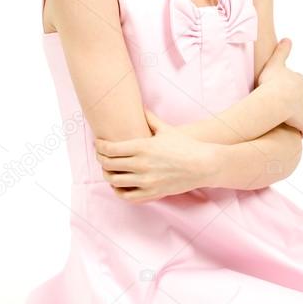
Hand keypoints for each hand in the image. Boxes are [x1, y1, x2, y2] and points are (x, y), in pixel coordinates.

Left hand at [93, 108, 213, 203]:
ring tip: (108, 170)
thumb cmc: (185, 145)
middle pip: (108, 164)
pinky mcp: (152, 193)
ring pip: (114, 181)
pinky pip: (127, 196)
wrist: (203, 165)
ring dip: (107, 175)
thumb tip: (140, 107)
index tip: (98, 144)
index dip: (100, 146)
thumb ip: (150, 118)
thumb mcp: (166, 129)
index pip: (110, 148)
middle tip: (101, 155)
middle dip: (101, 159)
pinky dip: (118, 191)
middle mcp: (141, 165)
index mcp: (142, 147)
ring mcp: (146, 181)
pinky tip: (118, 184)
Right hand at [257, 37, 302, 136]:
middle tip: (281, 109)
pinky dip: (301, 131)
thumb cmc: (272, 82)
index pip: (297, 85)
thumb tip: (287, 38)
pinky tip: (294, 133)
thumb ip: (282, 51)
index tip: (280, 94)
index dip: (289, 90)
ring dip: (297, 118)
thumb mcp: (275, 63)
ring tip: (285, 122)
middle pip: (302, 99)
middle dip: (296, 104)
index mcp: (299, 80)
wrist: (276, 100)